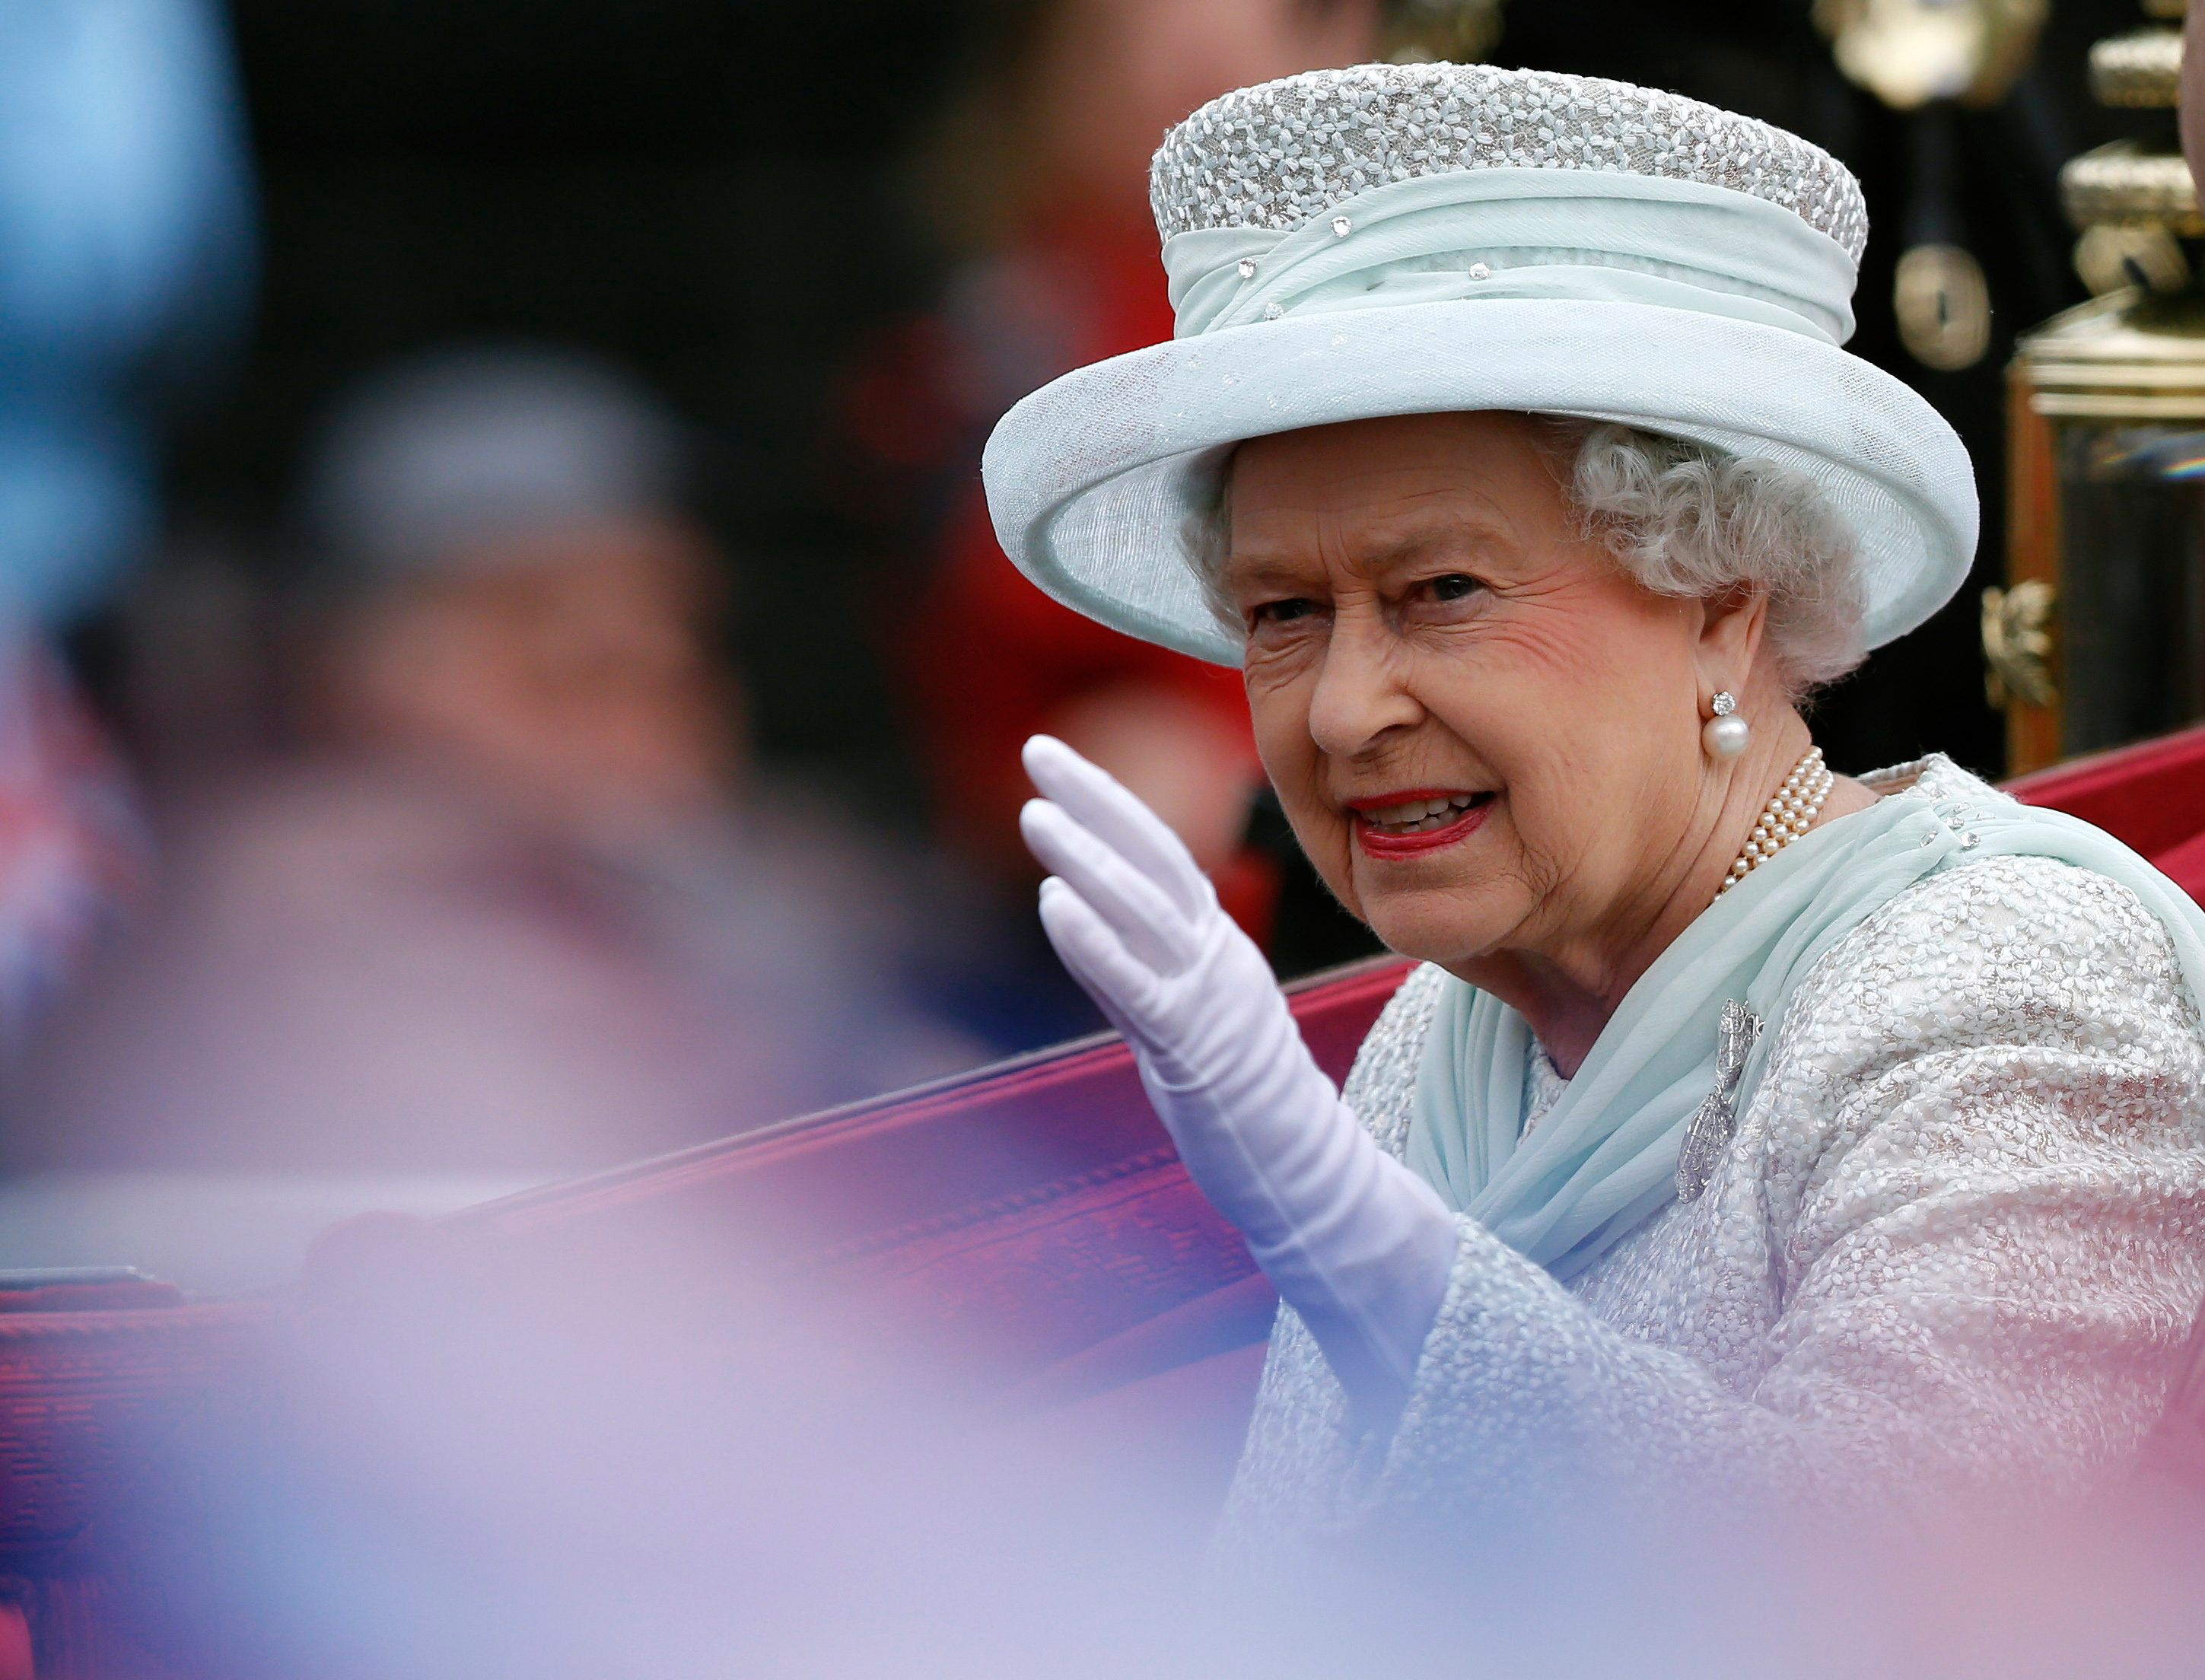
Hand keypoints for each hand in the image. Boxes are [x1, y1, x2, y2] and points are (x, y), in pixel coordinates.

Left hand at [1019, 735, 1454, 1412]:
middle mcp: (1218, 957)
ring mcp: (1211, 1000)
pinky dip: (1096, 944)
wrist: (1309, 1177)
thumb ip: (1148, 968)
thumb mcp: (1195, 1014)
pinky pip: (1141, 988)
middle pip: (1156, 857)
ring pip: (1146, 913)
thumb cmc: (1245, 1103)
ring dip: (1089, 859)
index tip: (1058, 759)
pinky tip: (1055, 905)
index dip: (1111, 801)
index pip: (1162, 853)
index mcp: (1218, 946)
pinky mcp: (1197, 1050)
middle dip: (1096, 798)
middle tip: (1039, 748)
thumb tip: (1089, 919)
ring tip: (1036, 815)